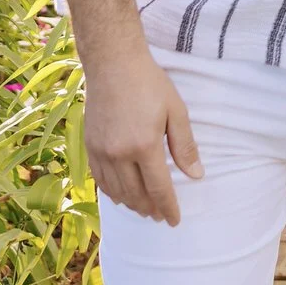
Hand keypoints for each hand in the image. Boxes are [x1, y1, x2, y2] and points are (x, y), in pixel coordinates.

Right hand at [83, 43, 202, 221]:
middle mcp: (119, 154)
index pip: (158, 189)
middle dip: (150, 209)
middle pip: (136, 194)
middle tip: (160, 216)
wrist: (113, 63)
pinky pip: (100, 179)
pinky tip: (120, 195)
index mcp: (144, 146)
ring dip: (131, 204)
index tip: (174, 221)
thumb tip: (196, 176)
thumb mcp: (176, 111)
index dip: (168, 207)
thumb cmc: (149, 83)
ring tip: (144, 209)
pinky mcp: (89, 145)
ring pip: (116, 191)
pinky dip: (112, 192)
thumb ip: (185, 146)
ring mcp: (101, 151)